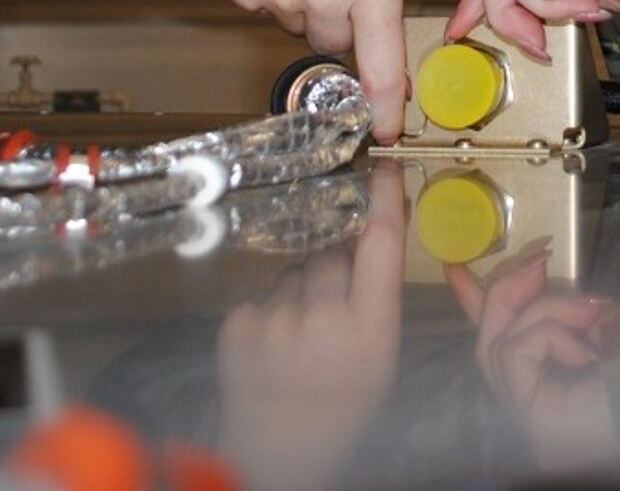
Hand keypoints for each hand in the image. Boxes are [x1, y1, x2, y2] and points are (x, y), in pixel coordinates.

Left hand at [217, 162, 406, 488]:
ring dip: (299, 289)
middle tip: (333, 308)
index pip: (381, 243)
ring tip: (300, 335)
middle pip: (331, 253)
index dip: (382, 198)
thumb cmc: (343, 401)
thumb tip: (369, 230)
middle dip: (333, 267)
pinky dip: (269, 310)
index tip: (381, 165)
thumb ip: (376, 297)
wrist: (279, 454)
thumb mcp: (381, 354)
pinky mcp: (237, 324)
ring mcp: (275, 320)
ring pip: (294, 270)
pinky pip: (262, 292)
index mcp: (371, 328)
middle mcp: (323, 318)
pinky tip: (273, 345)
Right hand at [444, 249, 619, 471]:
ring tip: (590, 309)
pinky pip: (515, 351)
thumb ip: (585, 314)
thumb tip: (567, 284)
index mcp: (546, 374)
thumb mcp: (611, 334)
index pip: (500, 333)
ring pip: (499, 340)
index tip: (453, 266)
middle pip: (489, 335)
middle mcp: (526, 392)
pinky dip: (549, 336)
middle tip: (538, 261)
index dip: (473, 300)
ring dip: (544, 310)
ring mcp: (523, 403)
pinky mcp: (527, 410)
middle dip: (505, 290)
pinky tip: (585, 351)